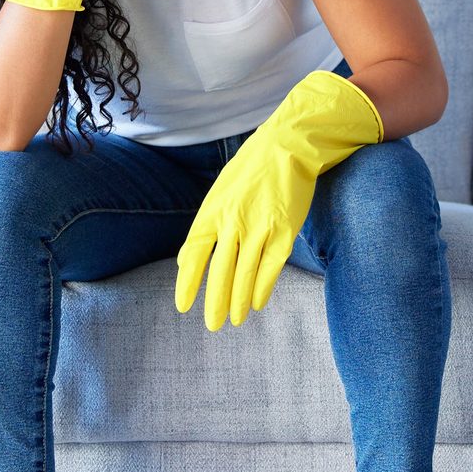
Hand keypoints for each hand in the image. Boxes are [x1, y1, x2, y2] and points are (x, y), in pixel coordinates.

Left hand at [175, 70, 384, 329]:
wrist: (289, 146)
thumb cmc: (251, 170)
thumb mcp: (219, 193)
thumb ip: (204, 227)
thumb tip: (186, 259)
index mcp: (212, 210)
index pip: (194, 254)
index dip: (188, 282)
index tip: (183, 306)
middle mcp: (233, 221)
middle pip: (220, 272)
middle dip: (215, 302)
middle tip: (212, 325)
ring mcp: (260, 227)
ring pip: (246, 274)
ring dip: (239, 301)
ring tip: (235, 320)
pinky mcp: (285, 230)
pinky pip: (271, 267)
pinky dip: (263, 288)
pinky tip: (257, 303)